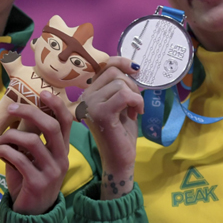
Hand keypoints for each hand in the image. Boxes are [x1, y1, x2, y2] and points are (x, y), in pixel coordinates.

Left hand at [0, 91, 71, 214]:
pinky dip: (3, 151)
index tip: (42, 93)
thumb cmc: (31, 181)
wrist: (33, 215)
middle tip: (11, 108)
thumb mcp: (34, 159)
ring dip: (10, 136)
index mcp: (63, 149)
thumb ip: (30, 140)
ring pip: (32, 141)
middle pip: (51, 126)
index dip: (56, 105)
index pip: (66, 122)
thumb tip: (16, 117)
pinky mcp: (38, 183)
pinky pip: (19, 159)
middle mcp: (62, 158)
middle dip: (30, 112)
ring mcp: (52, 171)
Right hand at [79, 57, 142, 198]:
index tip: (135, 69)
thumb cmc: (122, 132)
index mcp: (88, 93)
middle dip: (131, 84)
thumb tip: (131, 65)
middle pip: (114, 72)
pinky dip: (136, 102)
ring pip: (120, 83)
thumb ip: (120, 85)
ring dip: (135, 96)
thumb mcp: (121, 103)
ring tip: (133, 111)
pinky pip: (125, 95)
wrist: (120, 159)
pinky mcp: (101, 114)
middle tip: (134, 104)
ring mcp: (91, 105)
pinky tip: (136, 114)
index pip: (104, 66)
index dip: (121, 62)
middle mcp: (85, 97)